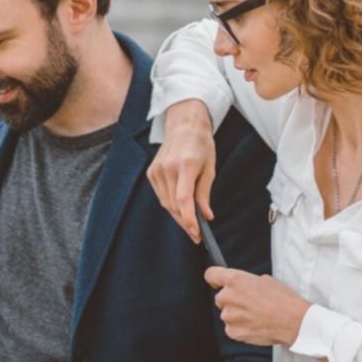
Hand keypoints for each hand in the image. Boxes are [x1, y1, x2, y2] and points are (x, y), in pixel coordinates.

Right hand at [146, 99, 216, 242]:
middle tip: (197, 235)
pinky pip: (162, 196)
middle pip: (174, 205)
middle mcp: (167, 168)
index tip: (196, 233)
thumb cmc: (201, 145)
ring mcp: (156, 170)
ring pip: (166, 203)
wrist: (184, 126)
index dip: (188, 219)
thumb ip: (205, 193)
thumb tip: (206, 216)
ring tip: (191, 224)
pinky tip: (181, 209)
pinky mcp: (151, 173)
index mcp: (184, 165)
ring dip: (178, 216)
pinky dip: (171, 205)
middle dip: (185, 222)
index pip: (183, 198)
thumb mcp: (209, 168)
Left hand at [205, 267, 309, 346]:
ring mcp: (229, 316)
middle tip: (249, 303)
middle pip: (220, 297)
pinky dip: (241, 328)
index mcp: (235, 280)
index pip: (211, 274)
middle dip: (232, 300)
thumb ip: (247, 282)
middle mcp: (228, 297)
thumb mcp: (266, 280)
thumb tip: (243, 287)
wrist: (294, 321)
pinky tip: (255, 326)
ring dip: (237, 315)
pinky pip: (231, 329)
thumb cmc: (283, 299)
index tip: (217, 282)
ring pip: (227, 314)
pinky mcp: (233, 332)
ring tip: (256, 316)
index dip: (214, 278)